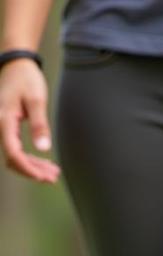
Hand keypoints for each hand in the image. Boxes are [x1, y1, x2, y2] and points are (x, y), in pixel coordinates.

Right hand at [0, 57, 58, 182]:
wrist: (16, 65)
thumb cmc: (27, 79)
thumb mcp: (36, 100)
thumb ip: (40, 124)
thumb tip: (43, 148)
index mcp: (3, 120)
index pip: (13, 153)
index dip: (28, 169)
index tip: (44, 178)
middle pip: (12, 158)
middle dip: (32, 171)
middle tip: (53, 178)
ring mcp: (2, 127)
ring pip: (14, 155)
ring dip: (32, 166)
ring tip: (53, 173)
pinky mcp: (7, 127)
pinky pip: (16, 148)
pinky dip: (30, 158)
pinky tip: (46, 163)